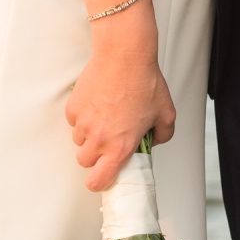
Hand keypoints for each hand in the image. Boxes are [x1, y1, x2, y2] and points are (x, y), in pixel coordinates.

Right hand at [66, 19, 175, 191]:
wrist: (124, 56)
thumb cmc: (144, 82)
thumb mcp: (165, 113)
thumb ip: (161, 135)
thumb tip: (152, 141)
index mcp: (120, 147)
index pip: (98, 180)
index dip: (98, 183)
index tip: (101, 178)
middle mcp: (98, 139)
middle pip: (84, 161)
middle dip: (94, 155)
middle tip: (107, 140)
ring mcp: (83, 123)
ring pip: (78, 140)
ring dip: (88, 135)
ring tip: (105, 117)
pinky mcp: (73, 107)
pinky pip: (74, 121)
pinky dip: (83, 116)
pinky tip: (98, 103)